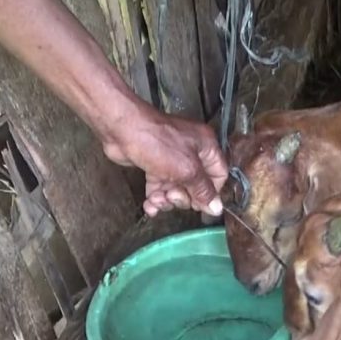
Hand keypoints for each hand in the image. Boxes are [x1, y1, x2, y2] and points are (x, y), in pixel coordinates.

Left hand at [103, 102, 227, 217]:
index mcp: (206, 147)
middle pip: (196, 186)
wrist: (121, 131)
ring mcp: (172, 159)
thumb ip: (203, 191)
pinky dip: (155, 198)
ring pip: (177, 189)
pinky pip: (160, 186)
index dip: (211, 193)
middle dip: (184, 197)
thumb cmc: (157, 143)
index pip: (219, 176)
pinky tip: (149, 205)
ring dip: (167, 200)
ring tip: (155, 200)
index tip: (199, 204)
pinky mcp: (154, 165)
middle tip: (171, 196)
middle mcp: (192, 152)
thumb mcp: (186, 170)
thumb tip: (217, 208)